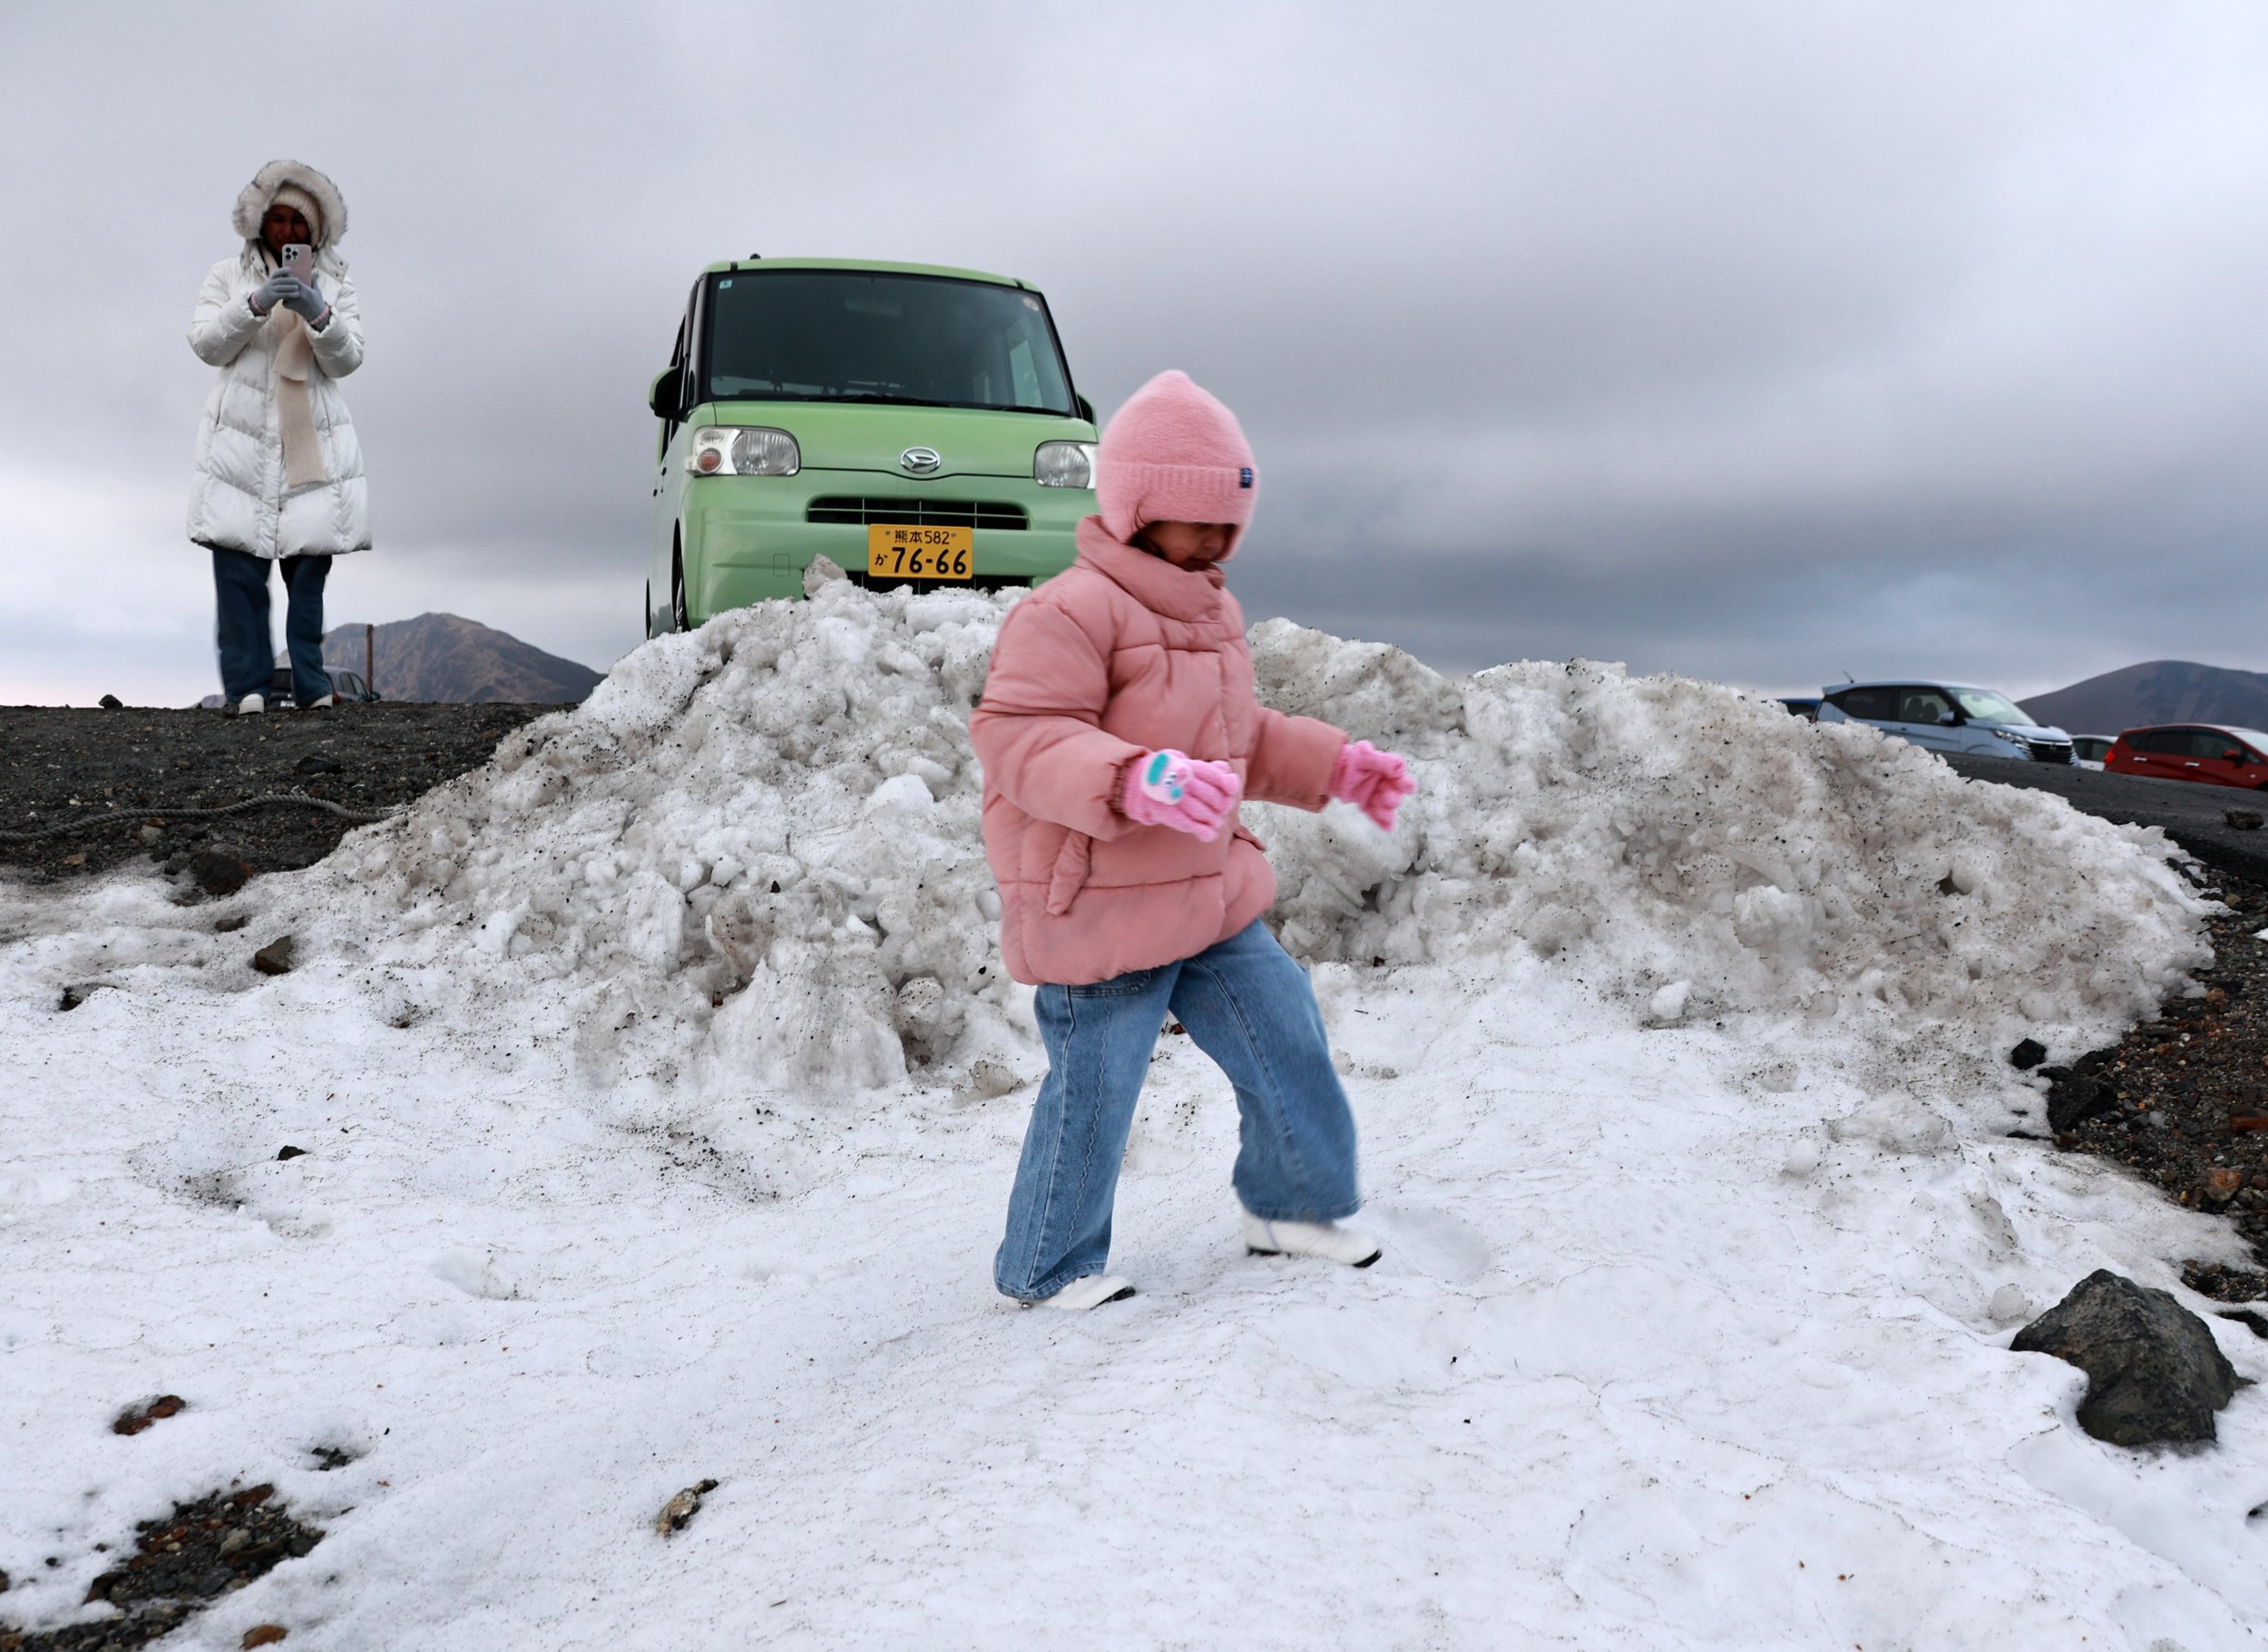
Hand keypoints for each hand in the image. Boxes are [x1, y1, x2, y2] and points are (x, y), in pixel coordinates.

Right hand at [248, 271, 293, 314]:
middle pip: (279, 280)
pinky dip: (290, 294)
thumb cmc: (269, 292)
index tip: (289, 269)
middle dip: (289, 279)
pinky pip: (282, 295)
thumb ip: (277, 281)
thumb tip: (287, 276)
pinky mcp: (272, 297)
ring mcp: (270, 290)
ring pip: (280, 287)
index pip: (275, 273)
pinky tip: (296, 295)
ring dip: (290, 287)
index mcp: (270, 280)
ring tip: (297, 287)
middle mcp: (269, 284)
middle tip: (298, 280)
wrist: (259, 301)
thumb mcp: (271, 285)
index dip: (282, 270)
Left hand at [279, 272, 325, 320]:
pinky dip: (285, 302)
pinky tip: (288, 303)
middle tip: (280, 282)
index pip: (293, 279)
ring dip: (283, 293)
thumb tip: (316, 272)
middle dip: (283, 283)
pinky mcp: (291, 307)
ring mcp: (294, 301)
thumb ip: (314, 281)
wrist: (318, 316)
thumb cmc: (318, 302)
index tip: (285, 275)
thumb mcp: (317, 291)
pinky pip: (284, 302)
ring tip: (283, 292)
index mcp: (305, 289)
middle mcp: (299, 294)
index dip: (287, 276)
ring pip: (283, 293)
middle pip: (286, 285)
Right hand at [1121, 749, 1239, 841]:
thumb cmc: (1167, 773)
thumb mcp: (1185, 763)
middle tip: (1221, 810)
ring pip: (1203, 812)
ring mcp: (1174, 797)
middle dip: (1222, 806)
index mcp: (1188, 766)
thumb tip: (1227, 774)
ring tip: (1215, 821)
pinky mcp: (1167, 812)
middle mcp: (1182, 781)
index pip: (1215, 776)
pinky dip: (1202, 831)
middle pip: (1213, 796)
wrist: (1135, 783)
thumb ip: (1208, 769)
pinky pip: (1189, 824)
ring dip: (1214, 820)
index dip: (1228, 785)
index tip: (1230, 791)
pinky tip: (1209, 834)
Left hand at [1327, 739, 1415, 830]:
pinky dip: (1382, 822)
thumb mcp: (1367, 755)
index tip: (1406, 787)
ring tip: (1384, 814)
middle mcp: (1386, 785)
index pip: (1402, 780)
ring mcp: (1377, 797)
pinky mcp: (1368, 805)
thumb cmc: (1354, 759)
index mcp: (1389, 772)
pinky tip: (1389, 829)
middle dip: (1391, 799)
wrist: (1336, 769)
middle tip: (1384, 797)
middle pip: (1394, 797)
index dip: (1406, 784)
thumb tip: (1400, 767)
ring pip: (1386, 808)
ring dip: (1386, 813)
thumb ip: (1384, 761)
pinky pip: (1375, 815)